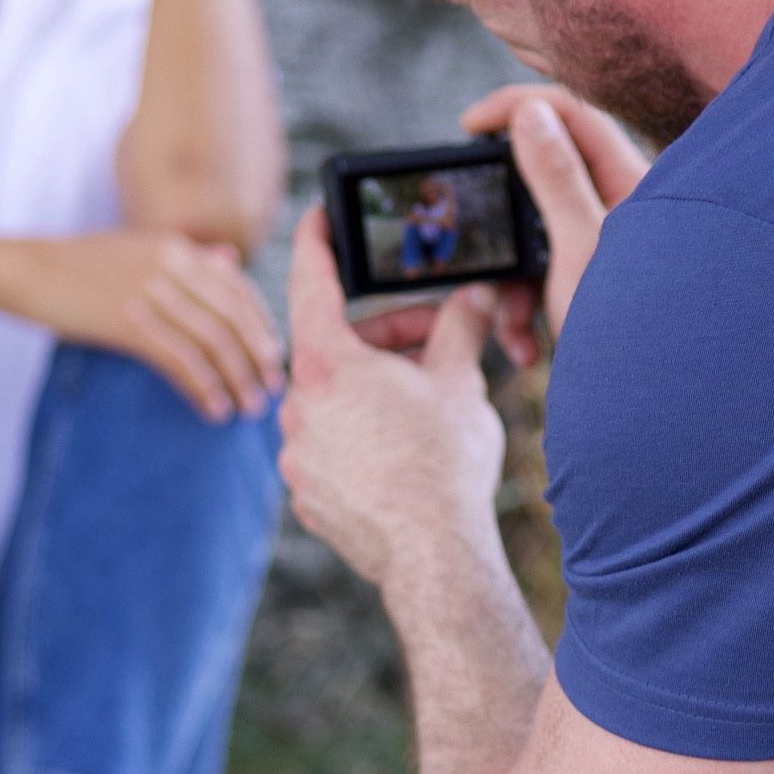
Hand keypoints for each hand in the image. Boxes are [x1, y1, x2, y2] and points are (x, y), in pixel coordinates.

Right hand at [0, 230, 282, 420]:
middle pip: (232, 316)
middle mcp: (170, 264)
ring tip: (247, 408)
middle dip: (258, 356)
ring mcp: (149, 291)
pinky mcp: (127, 321)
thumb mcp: (134, 250)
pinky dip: (202, 386)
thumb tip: (230, 260)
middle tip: (272, 390)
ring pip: (211, 340)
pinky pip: (179, 358)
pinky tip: (213, 409)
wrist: (20, 269)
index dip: (261, 324)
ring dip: (236, 378)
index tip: (273, 356)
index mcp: (174, 247)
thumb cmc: (73, 265)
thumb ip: (183, 258)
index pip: (237, 287)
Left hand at [280, 209, 504, 586]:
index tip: (319, 218)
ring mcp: (297, 455)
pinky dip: (363, 435)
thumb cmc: (445, 464)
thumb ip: (460, 328)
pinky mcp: (307, 495)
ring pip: (335, 400)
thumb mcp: (459, 381)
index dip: (318, 243)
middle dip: (385, 336)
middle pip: (335, 348)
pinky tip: (406, 449)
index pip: (313, 281)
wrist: (435, 556)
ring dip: (375, 388)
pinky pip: (333, 447)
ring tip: (429, 399)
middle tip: (437, 335)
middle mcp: (298, 406)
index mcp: (327, 364)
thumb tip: (475, 296)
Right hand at [459, 83, 650, 356]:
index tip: (470, 124)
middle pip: (550, 179)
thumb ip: (556, 178)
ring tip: (511, 321)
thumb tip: (529, 114)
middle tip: (480, 229)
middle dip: (507, 216)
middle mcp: (628, 213)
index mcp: (637, 188)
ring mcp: (611, 252)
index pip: (576, 115)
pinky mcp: (595, 288)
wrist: (652, 416)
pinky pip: (547, 277)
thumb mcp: (580, 250)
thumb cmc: (636, 336)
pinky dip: (527, 307)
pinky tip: (523, 346)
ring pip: (540, 237)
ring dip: (513, 280)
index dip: (519, 108)